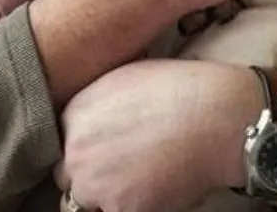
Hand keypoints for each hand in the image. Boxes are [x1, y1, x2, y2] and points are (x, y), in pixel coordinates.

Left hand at [54, 60, 258, 211]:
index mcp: (74, 115)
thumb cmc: (178, 89)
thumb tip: (95, 118)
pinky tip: (151, 194)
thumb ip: (97, 103)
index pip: (62, 145)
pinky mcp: (123, 209)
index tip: (101, 153)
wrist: (213, 116)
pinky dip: (132, 208)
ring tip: (134, 185)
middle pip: (68, 177)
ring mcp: (97, 184)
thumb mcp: (123, 77)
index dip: (84, 151)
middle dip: (89, 177)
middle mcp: (77, 151)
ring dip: (104, 199)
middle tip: (119, 172)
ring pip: (86, 203)